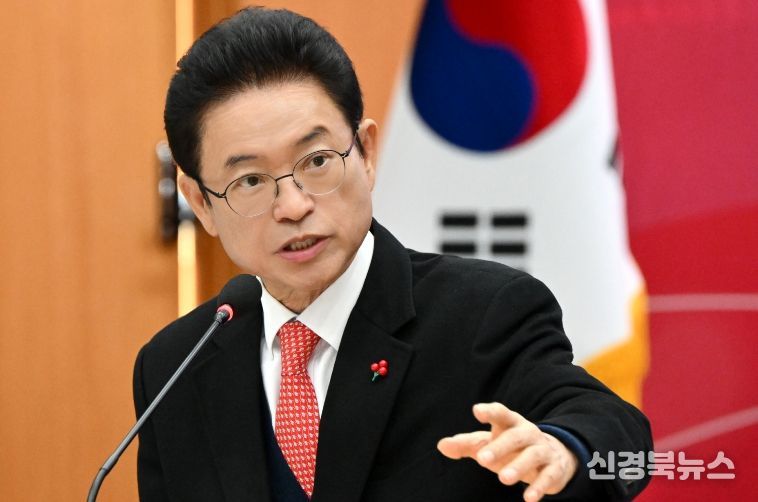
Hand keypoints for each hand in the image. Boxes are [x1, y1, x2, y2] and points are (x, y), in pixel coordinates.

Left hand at [437, 402, 577, 501]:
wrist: (552, 455)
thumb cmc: (510, 447)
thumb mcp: (488, 443)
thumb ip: (466, 444)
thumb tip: (442, 445)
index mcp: (510, 423)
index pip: (500, 413)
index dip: (490, 411)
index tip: (477, 411)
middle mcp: (528, 432)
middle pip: (514, 437)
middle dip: (499, 447)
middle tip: (481, 459)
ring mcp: (543, 449)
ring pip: (532, 455)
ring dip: (518, 466)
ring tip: (503, 479)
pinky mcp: (554, 468)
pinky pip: (548, 476)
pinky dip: (539, 487)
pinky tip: (529, 499)